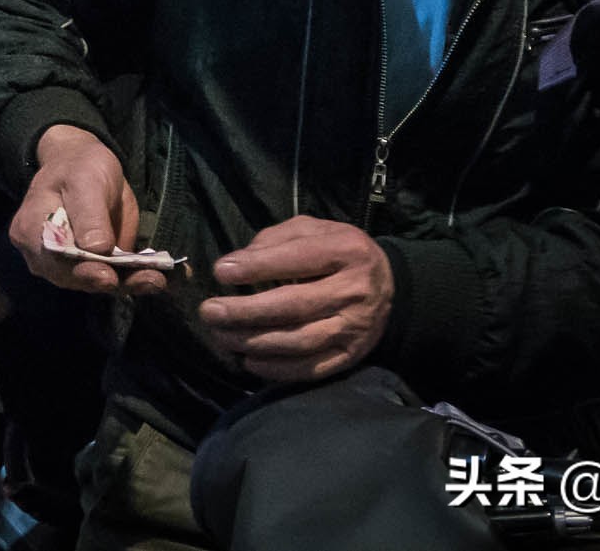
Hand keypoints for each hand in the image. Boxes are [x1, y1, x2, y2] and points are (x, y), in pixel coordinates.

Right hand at [11, 125, 164, 294]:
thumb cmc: (78, 167)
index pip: (52, 258)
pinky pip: (114, 276)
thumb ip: (88, 213)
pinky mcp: (94, 267)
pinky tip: (161, 278)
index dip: (79, 270)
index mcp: (31, 230)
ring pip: (98, 281)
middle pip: (76, 276)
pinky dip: (137, 278)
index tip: (106, 277)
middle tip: (147, 281)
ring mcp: (69, 266)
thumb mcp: (84, 180)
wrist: (85, 166)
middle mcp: (45, 257)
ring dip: (130, 283)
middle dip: (112, 281)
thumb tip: (96, 249)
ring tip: (157, 280)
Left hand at [199, 216, 393, 383]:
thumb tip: (236, 263)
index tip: (221, 272)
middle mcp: (354, 291)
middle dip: (246, 311)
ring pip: (299, 341)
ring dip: (254, 342)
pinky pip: (311, 368)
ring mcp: (355, 328)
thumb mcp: (312, 230)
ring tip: (221, 336)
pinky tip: (248, 360)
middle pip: (295, 306)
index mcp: (346, 251)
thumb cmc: (336, 252)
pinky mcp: (351, 356)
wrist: (390, 285)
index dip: (258, 267)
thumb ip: (275, 239)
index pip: (299, 259)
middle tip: (209, 311)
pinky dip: (277, 369)